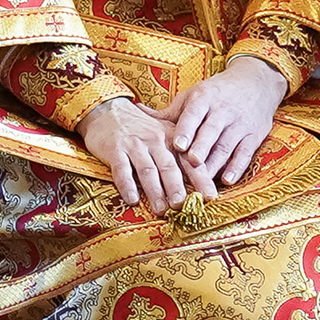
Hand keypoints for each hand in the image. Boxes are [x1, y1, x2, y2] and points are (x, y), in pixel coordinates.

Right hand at [82, 96, 195, 216]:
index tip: (211, 196)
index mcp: (172, 139)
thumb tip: (202, 182)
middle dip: (177, 187)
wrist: (109, 110)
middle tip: (183, 205)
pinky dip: (127, 185)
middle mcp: (156, 141)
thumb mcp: (164, 136)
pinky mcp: (115, 150)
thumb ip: (179, 156)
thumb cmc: (142, 129)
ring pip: (148, 170)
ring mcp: (135, 145)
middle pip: (169, 166)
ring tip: (161, 209)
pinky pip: (122, 170)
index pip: (189, 160)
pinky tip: (132, 200)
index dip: (201, 178)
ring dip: (155, 191)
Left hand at [169, 55, 292, 195]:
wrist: (256, 82)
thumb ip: (169, 112)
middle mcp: (222, 111)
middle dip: (202, 147)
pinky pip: (245, 153)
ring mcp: (239, 124)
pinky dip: (237, 168)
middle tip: (192, 162)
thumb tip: (137, 111)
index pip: (194, 114)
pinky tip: (227, 180)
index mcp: (204, 99)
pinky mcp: (254, 136)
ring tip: (204, 180)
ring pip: (226, 145)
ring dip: (216, 163)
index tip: (178, 145)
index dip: (186, 130)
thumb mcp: (193, 95)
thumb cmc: (216, 92)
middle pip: (211, 131)